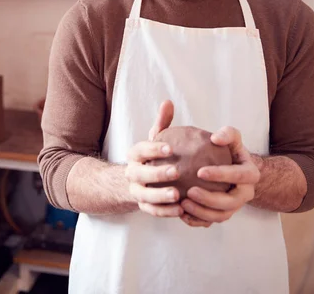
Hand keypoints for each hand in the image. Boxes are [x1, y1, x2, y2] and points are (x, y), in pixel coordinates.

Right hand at [125, 100, 183, 217]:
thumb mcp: (154, 139)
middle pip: (141, 174)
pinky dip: (165, 212)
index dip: (153, 149)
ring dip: (161, 196)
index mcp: (134, 155)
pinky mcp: (143, 206)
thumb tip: (168, 102)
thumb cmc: (152, 156)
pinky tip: (182, 210)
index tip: (170, 148)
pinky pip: (153, 211)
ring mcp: (136, 191)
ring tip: (178, 195)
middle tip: (177, 172)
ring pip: (145, 195)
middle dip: (157, 173)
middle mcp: (132, 173)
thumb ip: (162, 123)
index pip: (140, 150)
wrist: (135, 181)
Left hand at [181, 126, 259, 227]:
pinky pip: (211, 222)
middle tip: (190, 191)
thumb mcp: (233, 138)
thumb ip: (228, 133)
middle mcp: (245, 193)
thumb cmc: (230, 150)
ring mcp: (235, 206)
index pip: (238, 176)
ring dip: (201, 212)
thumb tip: (215, 138)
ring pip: (220, 216)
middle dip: (209, 199)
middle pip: (230, 202)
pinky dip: (197, 221)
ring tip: (183, 204)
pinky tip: (182, 214)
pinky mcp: (223, 214)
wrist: (234, 169)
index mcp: (250, 174)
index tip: (200, 171)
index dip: (220, 175)